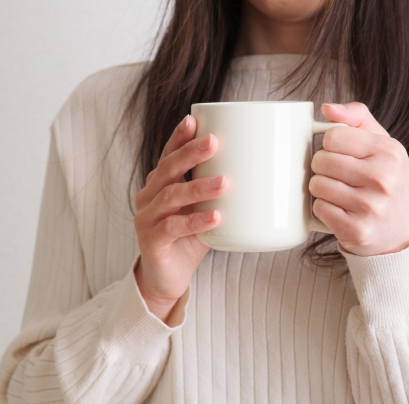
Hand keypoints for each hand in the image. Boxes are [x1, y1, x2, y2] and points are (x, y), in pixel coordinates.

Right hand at [134, 115, 228, 322]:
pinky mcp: (151, 241)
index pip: (168, 155)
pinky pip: (173, 227)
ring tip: (225, 182)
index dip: (179, 138)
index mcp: (160, 184)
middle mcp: (148, 197)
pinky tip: (216, 217)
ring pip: (171, 196)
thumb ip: (219, 192)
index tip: (194, 120)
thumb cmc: (190, 239)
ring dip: (199, 187)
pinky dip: (195, 221)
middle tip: (214, 142)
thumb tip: (261, 172)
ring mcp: (146, 218)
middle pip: (168, 169)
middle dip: (190, 153)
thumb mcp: (204, 209)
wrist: (168, 278)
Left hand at [309, 103, 408, 256]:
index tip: (340, 154)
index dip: (329, 145)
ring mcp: (370, 206)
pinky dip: (323, 209)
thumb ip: (357, 118)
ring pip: (317, 185)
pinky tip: (339, 210)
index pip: (333, 136)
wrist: (402, 233)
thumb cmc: (386, 182)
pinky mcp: (356, 229)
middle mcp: (383, 178)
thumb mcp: (382, 145)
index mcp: (389, 152)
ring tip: (339, 194)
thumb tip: (327, 108)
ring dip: (320, 189)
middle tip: (338, 176)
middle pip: (321, 160)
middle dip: (322, 167)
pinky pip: (319, 209)